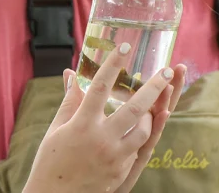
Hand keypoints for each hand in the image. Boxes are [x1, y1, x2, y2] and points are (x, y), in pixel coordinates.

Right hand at [23, 42, 177, 192]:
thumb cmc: (50, 161)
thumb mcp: (57, 128)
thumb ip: (70, 100)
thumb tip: (72, 74)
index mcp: (82, 124)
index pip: (100, 86)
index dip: (113, 64)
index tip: (125, 47)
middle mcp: (101, 139)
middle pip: (134, 108)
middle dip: (154, 87)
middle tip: (167, 70)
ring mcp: (114, 157)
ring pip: (143, 131)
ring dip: (151, 115)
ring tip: (154, 104)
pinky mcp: (121, 172)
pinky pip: (138, 150)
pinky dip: (141, 137)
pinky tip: (142, 129)